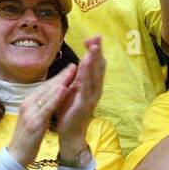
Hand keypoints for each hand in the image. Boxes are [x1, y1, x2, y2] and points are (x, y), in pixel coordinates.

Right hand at [6, 65, 77, 166]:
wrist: (16, 155)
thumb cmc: (26, 138)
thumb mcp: (34, 118)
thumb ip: (41, 107)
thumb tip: (52, 97)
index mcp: (28, 102)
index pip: (45, 86)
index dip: (58, 77)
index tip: (70, 68)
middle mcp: (28, 104)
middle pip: (47, 87)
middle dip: (61, 76)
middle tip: (74, 65)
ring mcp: (30, 112)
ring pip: (47, 94)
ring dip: (61, 82)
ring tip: (72, 72)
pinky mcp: (35, 122)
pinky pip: (47, 107)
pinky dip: (56, 97)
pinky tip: (64, 89)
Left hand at [54, 36, 104, 150]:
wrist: (69, 133)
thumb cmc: (70, 111)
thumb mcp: (73, 90)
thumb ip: (78, 77)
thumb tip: (80, 62)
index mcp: (90, 85)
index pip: (94, 64)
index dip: (94, 51)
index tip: (92, 37)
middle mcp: (94, 89)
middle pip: (98, 67)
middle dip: (97, 51)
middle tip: (97, 36)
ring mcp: (91, 96)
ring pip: (95, 75)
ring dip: (95, 60)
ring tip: (94, 47)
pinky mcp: (85, 104)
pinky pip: (87, 87)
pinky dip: (87, 75)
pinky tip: (86, 65)